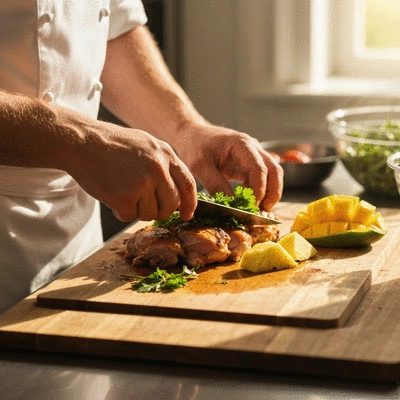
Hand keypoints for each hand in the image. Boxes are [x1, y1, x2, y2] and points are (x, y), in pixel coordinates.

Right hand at [67, 120, 196, 221]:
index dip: (190, 203)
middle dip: (160, 210)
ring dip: (137, 210)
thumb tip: (176, 190)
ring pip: (151, 214)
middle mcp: (158, 169)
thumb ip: (163, 164)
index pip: (188, 184)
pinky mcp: (125, 197)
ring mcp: (143, 183)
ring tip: (123, 193)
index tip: (187, 215)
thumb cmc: (111, 144)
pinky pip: (130, 217)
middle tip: (144, 205)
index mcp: (166, 154)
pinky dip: (121, 211)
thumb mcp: (146, 144)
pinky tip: (112, 196)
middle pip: (171, 204)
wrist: (82, 142)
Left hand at [175, 123, 283, 210]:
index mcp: (241, 144)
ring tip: (258, 211)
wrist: (192, 135)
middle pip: (274, 170)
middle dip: (272, 193)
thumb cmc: (194, 146)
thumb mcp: (200, 166)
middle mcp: (253, 148)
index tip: (250, 207)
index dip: (258, 190)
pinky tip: (250, 204)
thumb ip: (216, 185)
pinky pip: (261, 179)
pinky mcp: (248, 165)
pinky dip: (260, 192)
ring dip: (269, 193)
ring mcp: (253, 156)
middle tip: (262, 212)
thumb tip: (232, 205)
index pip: (259, 168)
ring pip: (272, 175)